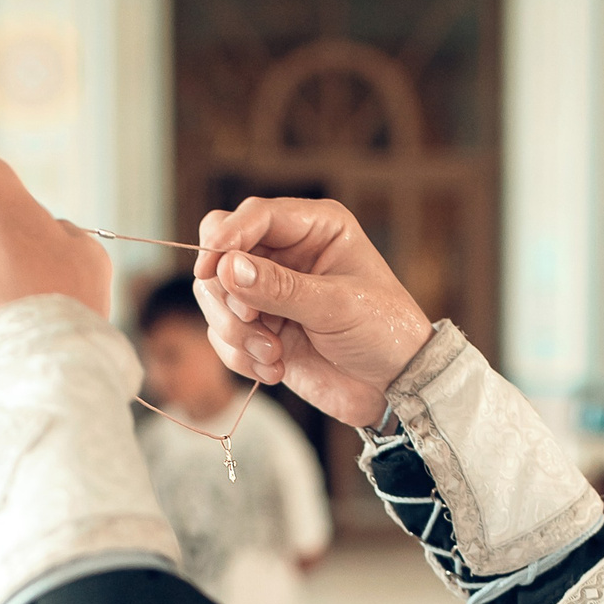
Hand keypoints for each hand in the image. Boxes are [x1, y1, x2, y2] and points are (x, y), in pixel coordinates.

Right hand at [191, 198, 433, 427]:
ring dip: (237, 333)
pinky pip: (223, 335)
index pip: (253, 216)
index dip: (225, 238)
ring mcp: (269, 292)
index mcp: (314, 227)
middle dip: (228, 295)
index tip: (209, 270)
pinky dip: (240, 357)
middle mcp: (286, 253)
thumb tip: (226, 267)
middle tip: (251, 321)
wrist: (394, 386)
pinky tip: (274, 369)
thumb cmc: (383, 332)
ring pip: (215, 298)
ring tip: (273, 355)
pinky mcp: (260, 328)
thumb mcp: (336, 306)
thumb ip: (280, 287)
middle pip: (221, 255)